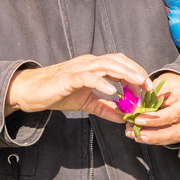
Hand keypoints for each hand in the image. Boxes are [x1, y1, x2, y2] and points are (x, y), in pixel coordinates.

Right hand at [6, 53, 148, 121]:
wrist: (31, 91)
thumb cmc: (58, 93)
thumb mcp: (86, 103)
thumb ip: (105, 109)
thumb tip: (123, 119)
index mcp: (94, 66)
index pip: (120, 64)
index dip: (136, 73)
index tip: (148, 88)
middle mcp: (89, 62)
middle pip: (117, 60)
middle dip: (135, 72)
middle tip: (148, 86)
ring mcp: (79, 68)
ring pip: (106, 65)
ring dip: (124, 74)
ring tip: (137, 85)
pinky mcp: (68, 77)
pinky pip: (88, 77)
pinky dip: (101, 82)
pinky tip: (112, 91)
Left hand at [130, 71, 179, 145]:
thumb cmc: (177, 86)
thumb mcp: (166, 84)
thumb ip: (153, 96)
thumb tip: (137, 107)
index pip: (172, 114)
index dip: (154, 119)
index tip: (137, 119)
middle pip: (175, 132)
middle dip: (153, 135)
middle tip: (135, 134)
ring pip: (173, 138)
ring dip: (153, 139)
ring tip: (135, 136)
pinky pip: (171, 139)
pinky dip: (156, 139)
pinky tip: (142, 136)